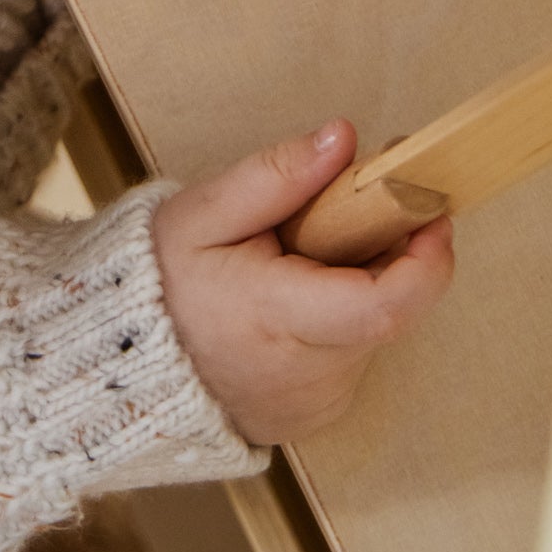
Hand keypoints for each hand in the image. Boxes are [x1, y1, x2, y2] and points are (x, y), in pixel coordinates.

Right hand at [152, 121, 453, 443]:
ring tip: (298, 262)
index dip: (426, 258)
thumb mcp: (202, 213)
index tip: (430, 208)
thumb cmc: (158, 285)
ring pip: (373, 329)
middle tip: (343, 214)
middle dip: (385, 253)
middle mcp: (306, 374)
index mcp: (277, 320)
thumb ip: (277, 174)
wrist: (121, 368)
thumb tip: (343, 137)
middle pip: (389, 308)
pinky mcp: (317, 413)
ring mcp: (316, 402)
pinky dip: (340, 319)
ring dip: (359, 284)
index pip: (384, 305)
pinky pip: (354, 354)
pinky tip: (293, 302)